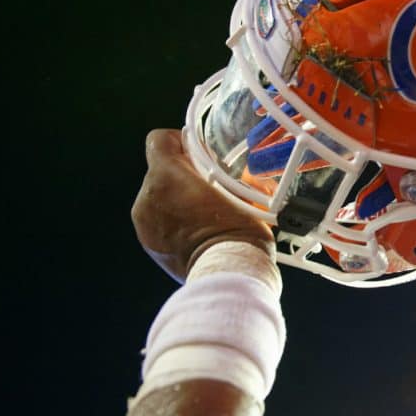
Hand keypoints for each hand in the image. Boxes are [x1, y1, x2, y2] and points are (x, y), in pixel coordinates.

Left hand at [131, 0, 312, 280]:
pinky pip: (160, 223)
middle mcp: (146, 197)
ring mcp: (145, 225)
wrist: (228, 275)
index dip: (179, 140)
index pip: (160, 139)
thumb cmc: (242, 229)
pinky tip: (204, 233)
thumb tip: (270, 147)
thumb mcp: (248, 190)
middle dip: (184, 174)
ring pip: (160, 198)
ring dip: (180, 200)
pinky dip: (177, 224)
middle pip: (162, 171)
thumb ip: (245, 167)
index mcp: (164, 176)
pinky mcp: (150, 247)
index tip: (200, 149)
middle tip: (216, 184)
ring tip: (212, 211)